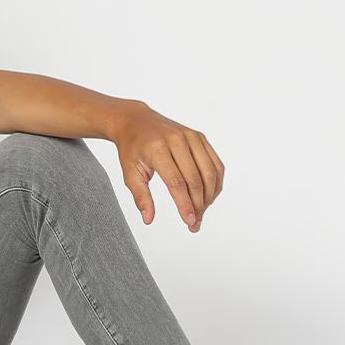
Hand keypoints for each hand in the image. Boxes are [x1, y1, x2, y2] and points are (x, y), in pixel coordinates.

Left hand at [111, 100, 224, 231]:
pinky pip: (215, 163)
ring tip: (201, 212)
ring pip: (210, 172)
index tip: (189, 222)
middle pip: (195, 179)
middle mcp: (177, 140)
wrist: (135, 121)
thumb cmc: (131, 149)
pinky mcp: (200, 137)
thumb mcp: (129, 173)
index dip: (185, 204)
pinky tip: (209, 196)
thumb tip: (148, 219)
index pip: (176, 183)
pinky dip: (215, 182)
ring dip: (209, 196)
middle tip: (195, 223)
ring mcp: (191, 136)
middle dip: (198, 205)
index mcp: (157, 149)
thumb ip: (140, 197)